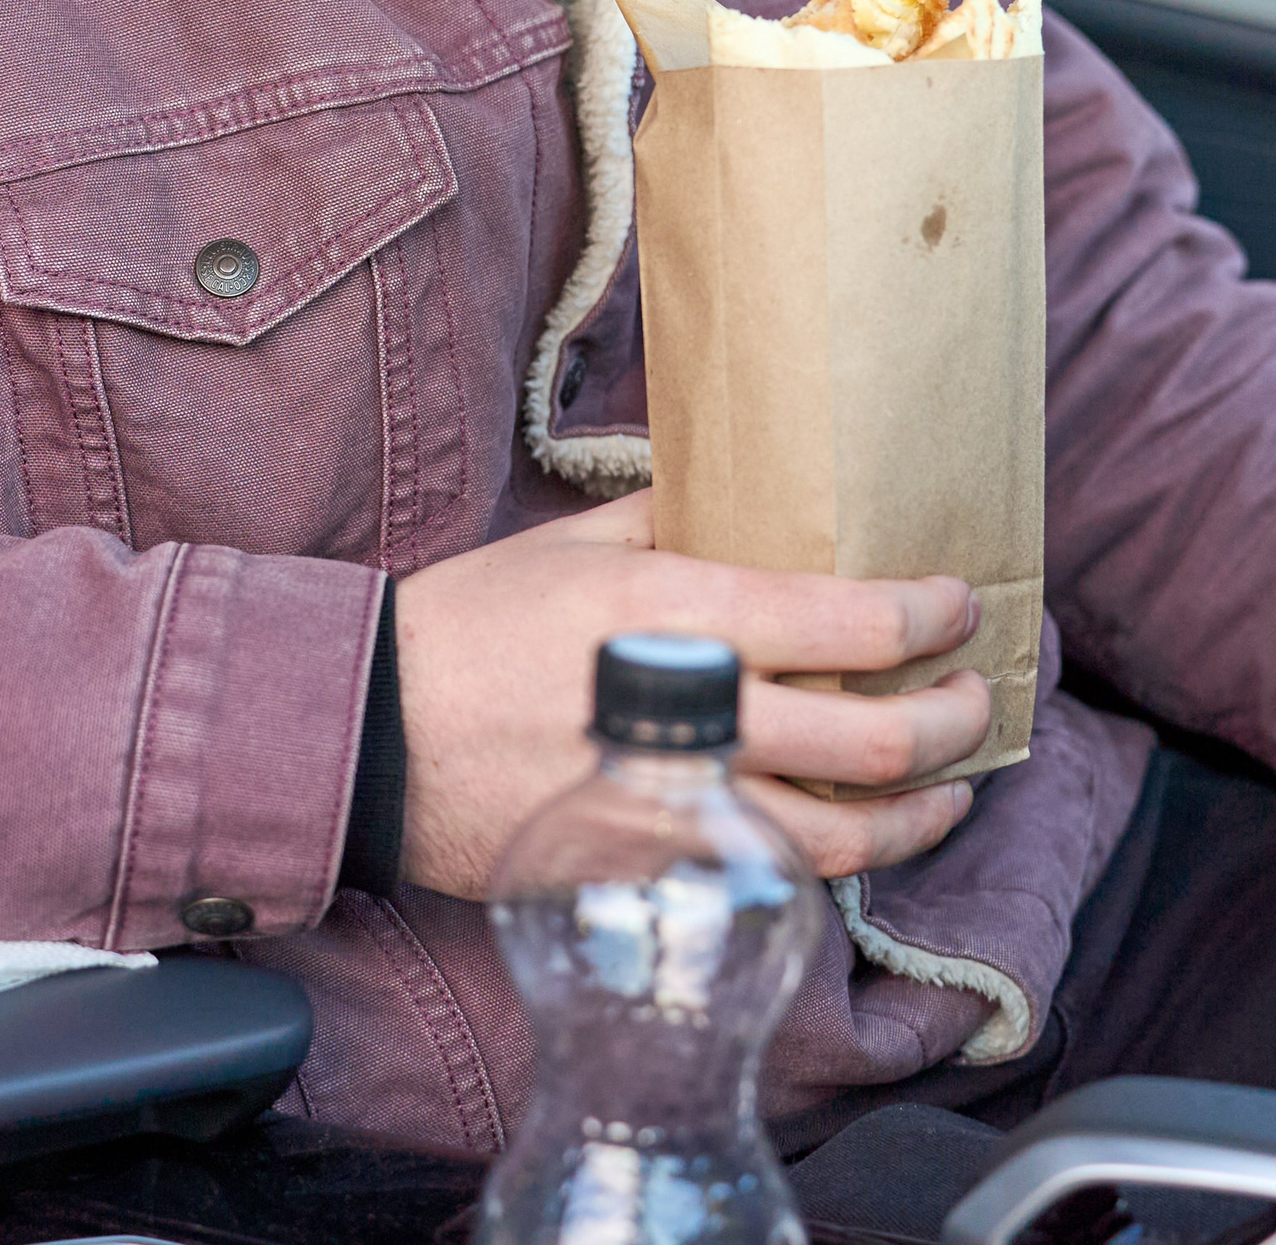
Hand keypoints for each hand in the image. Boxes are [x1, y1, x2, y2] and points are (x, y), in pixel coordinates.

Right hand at [394, 489, 988, 898]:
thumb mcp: (572, 540)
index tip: (958, 604)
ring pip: (847, 833)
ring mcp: (678, 805)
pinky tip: (866, 834)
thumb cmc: (473, 624)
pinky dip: (843, 857)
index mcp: (674, 609)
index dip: (927, 616)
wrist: (382, 734)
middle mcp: (693, 711)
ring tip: (953, 783)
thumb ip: (671, 513)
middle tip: (976, 694)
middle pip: (873, 738)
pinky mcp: (659, 870)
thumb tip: (749, 485)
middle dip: (953, 717)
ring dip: (924, 808)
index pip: (848, 621)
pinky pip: (778, 873)